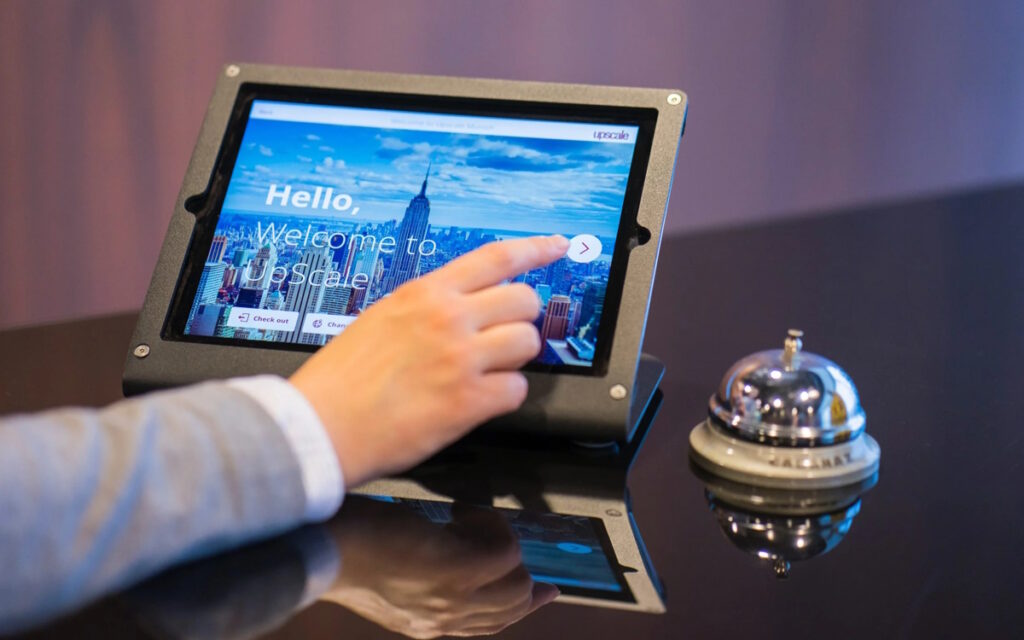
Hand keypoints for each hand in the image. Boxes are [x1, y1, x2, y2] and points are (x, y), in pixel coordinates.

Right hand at [289, 235, 568, 487]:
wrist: (319, 426)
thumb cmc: (341, 379)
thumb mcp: (381, 318)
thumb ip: (426, 308)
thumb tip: (464, 307)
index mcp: (424, 294)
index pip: (496, 257)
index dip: (536, 249)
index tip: (558, 246)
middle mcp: (448, 319)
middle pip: (524, 301)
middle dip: (521, 319)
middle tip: (504, 335)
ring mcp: (461, 359)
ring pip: (528, 344)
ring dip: (514, 359)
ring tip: (486, 371)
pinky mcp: (467, 402)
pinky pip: (516, 390)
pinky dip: (504, 397)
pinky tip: (478, 401)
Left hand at [322, 497, 558, 638]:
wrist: (322, 544)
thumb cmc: (344, 547)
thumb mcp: (388, 575)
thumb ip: (421, 578)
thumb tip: (452, 552)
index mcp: (427, 625)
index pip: (489, 626)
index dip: (523, 606)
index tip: (545, 590)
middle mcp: (444, 619)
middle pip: (512, 606)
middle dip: (521, 571)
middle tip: (506, 538)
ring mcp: (453, 597)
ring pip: (516, 582)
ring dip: (501, 541)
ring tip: (469, 519)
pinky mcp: (458, 568)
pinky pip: (506, 550)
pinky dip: (491, 525)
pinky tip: (463, 512)